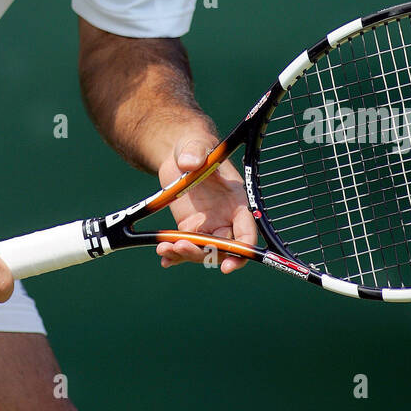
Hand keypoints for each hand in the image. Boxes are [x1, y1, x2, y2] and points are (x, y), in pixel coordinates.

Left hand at [155, 137, 256, 273]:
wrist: (178, 153)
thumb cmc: (196, 146)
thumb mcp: (197, 145)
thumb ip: (196, 152)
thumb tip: (190, 163)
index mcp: (236, 201)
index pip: (246, 231)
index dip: (242, 250)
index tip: (228, 265)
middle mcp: (226, 218)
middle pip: (224, 248)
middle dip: (205, 253)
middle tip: (181, 247)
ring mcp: (208, 225)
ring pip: (203, 250)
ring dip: (186, 254)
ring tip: (165, 248)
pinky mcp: (189, 227)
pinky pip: (186, 246)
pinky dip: (175, 255)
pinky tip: (164, 256)